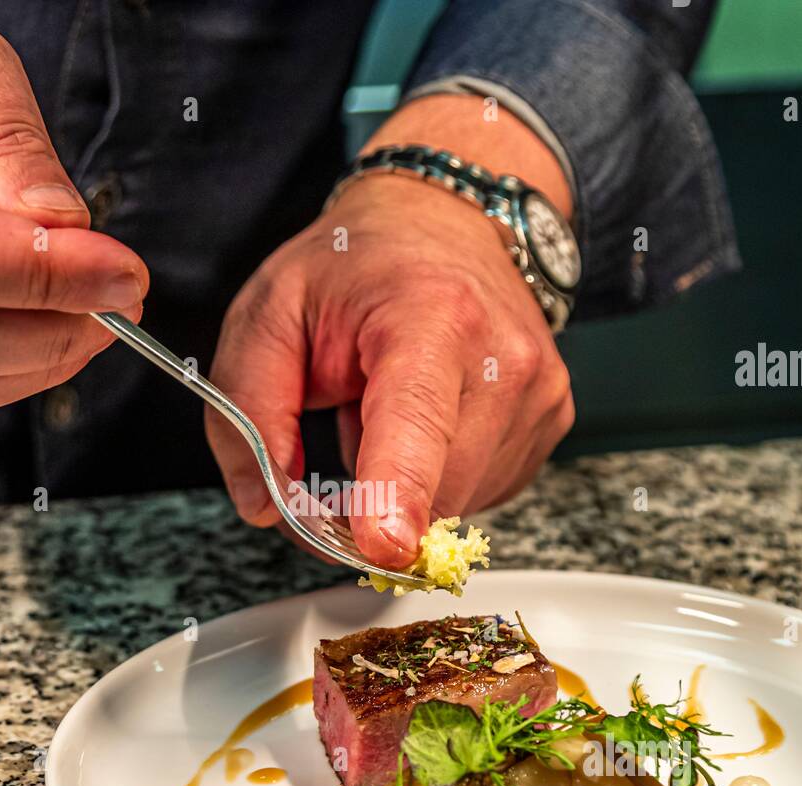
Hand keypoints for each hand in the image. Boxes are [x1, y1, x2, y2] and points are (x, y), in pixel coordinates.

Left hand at [204, 172, 574, 569]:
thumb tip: (263, 505)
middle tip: (342, 435)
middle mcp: (504, 357)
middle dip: (374, 501)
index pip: (417, 422)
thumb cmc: (357, 266)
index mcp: (431, 316)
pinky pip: (485, 493)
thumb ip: (248, 411)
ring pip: (459, 504)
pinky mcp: (552, 420)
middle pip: (434, 489)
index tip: (384, 548)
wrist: (444, 221)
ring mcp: (539, 392)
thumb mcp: (269, 315)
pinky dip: (443, 477)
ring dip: (409, 486)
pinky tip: (429, 423)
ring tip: (391, 410)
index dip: (398, 495)